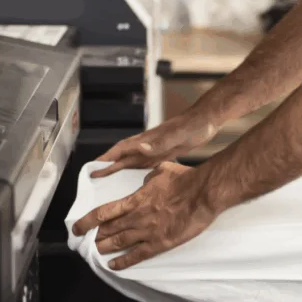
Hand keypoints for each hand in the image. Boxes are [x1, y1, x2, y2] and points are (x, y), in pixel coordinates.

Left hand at [71, 161, 217, 269]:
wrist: (202, 193)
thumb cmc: (184, 179)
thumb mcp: (161, 171)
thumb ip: (149, 178)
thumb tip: (145, 181)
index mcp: (135, 199)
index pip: (104, 212)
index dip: (87, 221)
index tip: (77, 227)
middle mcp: (136, 217)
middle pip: (108, 229)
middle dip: (95, 236)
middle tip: (86, 242)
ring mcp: (147, 231)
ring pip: (119, 243)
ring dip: (105, 248)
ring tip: (95, 253)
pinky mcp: (160, 243)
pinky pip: (137, 255)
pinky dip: (123, 261)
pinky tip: (113, 265)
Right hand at [90, 110, 219, 177]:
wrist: (207, 119)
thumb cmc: (193, 124)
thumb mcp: (177, 134)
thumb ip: (159, 142)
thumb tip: (140, 147)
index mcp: (148, 139)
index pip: (122, 149)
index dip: (107, 158)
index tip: (94, 167)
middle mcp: (148, 144)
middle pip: (124, 157)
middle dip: (109, 166)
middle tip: (94, 177)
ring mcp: (156, 148)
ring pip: (134, 161)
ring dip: (121, 170)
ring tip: (110, 181)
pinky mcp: (166, 152)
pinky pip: (148, 164)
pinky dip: (140, 172)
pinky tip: (138, 180)